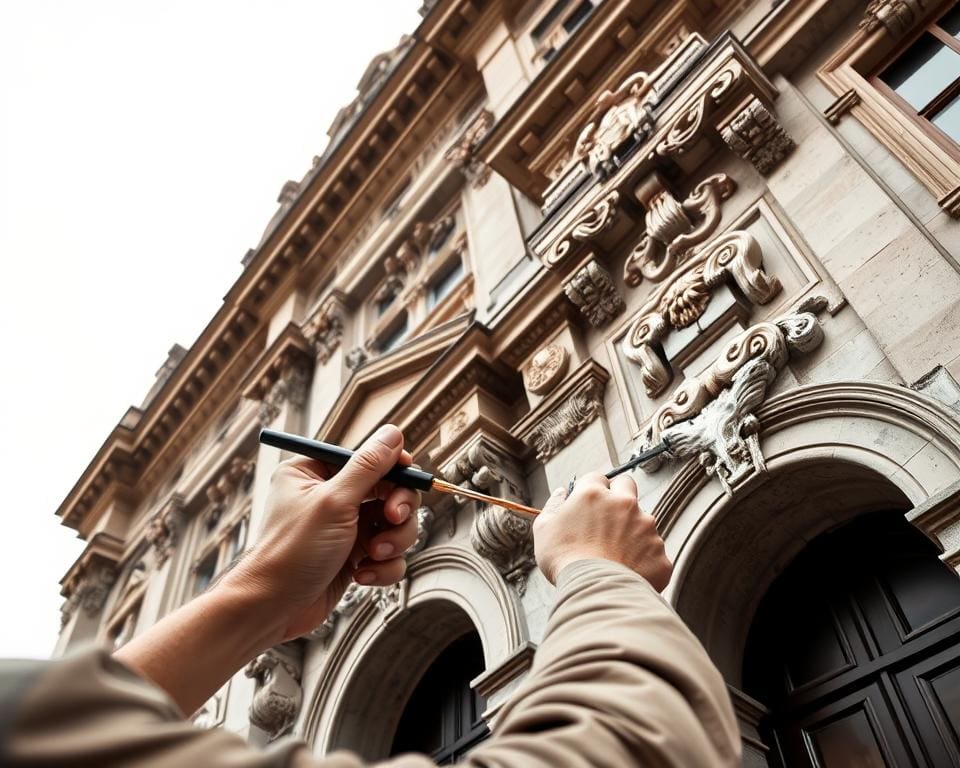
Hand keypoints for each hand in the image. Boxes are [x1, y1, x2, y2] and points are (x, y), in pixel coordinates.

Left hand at [223, 424, 419, 642]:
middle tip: (393, 519)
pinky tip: (362, 574)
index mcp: (316, 472)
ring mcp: (345, 527)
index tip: (408, 478)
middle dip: (397, 509)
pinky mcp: (354, 556)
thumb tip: (392, 434)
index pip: (369, 457)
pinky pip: (389, 554)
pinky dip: (383, 565)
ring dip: (392, 541)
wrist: (273, 609)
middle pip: (390, 490)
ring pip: (395, 524)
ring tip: (372, 555)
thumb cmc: (292, 552)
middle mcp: (332, 497)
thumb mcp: (333, 502)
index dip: (394, 468)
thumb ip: (368, 467)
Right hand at [532, 472, 671, 590]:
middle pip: (627, 485)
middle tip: (607, 518)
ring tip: (614, 554)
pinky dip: (642, 559)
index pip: (597, 477)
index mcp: (594, 494)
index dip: (591, 490)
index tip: (587, 504)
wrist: (594, 591)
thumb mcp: (544, 529)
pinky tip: (626, 570)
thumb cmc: (565, 560)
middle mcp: (624, 504)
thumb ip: (553, 505)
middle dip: (619, 495)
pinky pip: (652, 551)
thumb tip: (560, 493)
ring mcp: (646, 527)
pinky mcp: (659, 552)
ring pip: (642, 520)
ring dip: (631, 530)